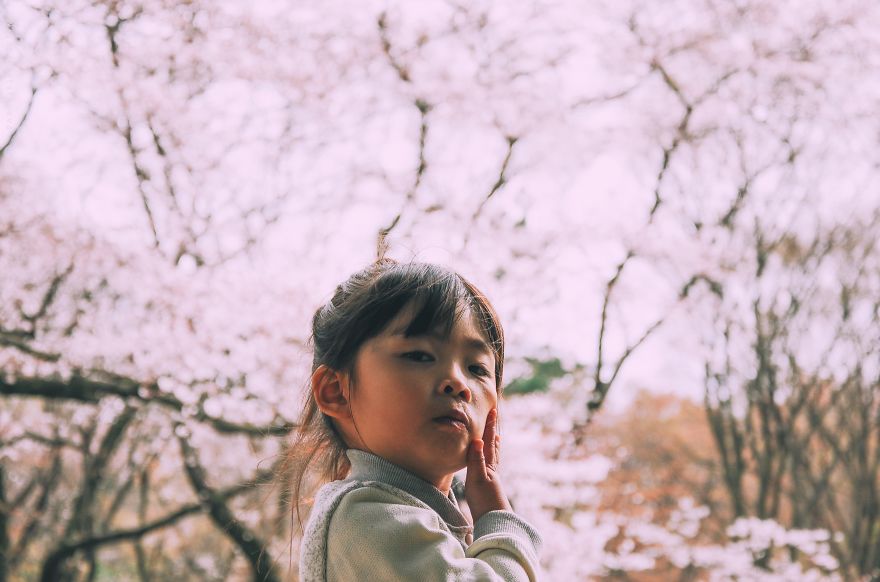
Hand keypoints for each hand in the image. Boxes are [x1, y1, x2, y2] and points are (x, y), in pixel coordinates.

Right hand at [464, 408, 512, 523]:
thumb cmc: (484, 501)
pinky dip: (491, 459)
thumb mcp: (477, 478)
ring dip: (494, 444)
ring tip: (496, 437)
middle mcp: (492, 469)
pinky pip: (491, 466)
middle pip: (493, 445)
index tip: (492, 411)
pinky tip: (490, 463)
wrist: (494, 521)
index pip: (489, 441)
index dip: (489, 426)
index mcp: (489, 465)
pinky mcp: (489, 487)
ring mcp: (492, 478)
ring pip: (494, 456)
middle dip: (492, 431)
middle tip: (494, 418)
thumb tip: (478, 439)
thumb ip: (477, 459)